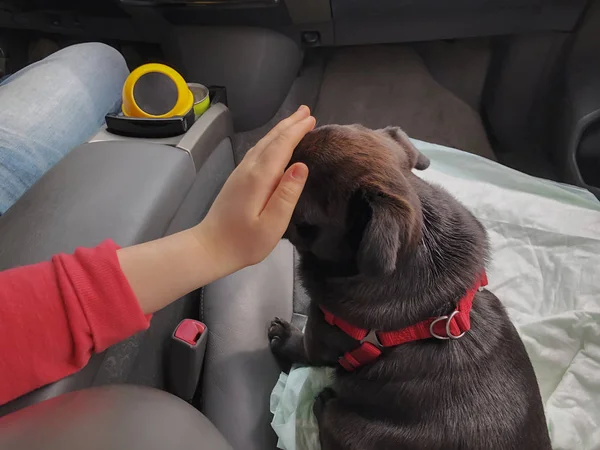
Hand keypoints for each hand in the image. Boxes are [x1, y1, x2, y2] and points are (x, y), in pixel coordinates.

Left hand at [193, 106, 315, 273]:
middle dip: (289, 124)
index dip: (297, 131)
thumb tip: (301, 166)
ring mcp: (240, 172)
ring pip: (263, 143)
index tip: (312, 119)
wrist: (210, 248)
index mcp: (259, 178)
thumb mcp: (272, 224)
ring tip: (295, 121)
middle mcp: (248, 169)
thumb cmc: (244, 242)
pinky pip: (257, 151)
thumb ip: (287, 194)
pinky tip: (275, 143)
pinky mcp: (237, 179)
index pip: (281, 146)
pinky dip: (271, 141)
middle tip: (307, 111)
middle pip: (271, 140)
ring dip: (280, 130)